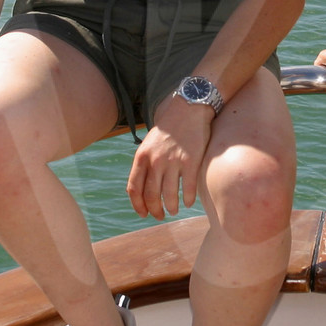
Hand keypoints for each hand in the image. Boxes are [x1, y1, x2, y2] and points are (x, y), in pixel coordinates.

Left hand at [127, 96, 212, 218]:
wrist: (187, 110)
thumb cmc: (168, 130)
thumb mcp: (148, 144)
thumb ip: (144, 164)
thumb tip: (142, 189)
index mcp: (141, 157)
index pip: (134, 188)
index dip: (137, 205)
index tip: (143, 213)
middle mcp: (155, 161)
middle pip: (151, 195)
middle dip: (154, 210)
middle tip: (159, 216)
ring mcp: (173, 161)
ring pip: (169, 195)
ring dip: (171, 207)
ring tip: (173, 210)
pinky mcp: (191, 161)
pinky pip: (188, 188)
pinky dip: (188, 199)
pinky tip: (189, 202)